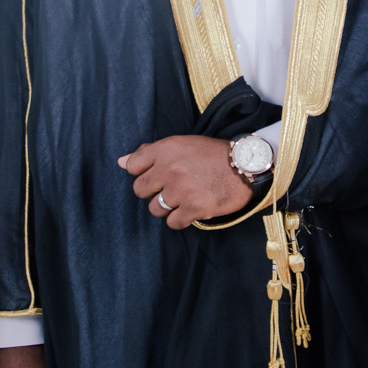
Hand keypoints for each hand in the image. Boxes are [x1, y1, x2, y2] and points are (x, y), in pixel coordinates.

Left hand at [119, 135, 256, 229]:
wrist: (246, 166)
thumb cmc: (213, 154)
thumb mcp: (182, 144)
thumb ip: (150, 152)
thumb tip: (121, 162)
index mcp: (166, 149)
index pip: (133, 166)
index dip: (143, 172)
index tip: (156, 174)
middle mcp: (171, 169)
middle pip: (140, 190)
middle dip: (152, 191)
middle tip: (170, 188)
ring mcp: (182, 190)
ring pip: (155, 209)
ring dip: (166, 207)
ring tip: (183, 199)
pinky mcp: (195, 208)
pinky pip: (173, 223)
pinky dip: (180, 219)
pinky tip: (191, 209)